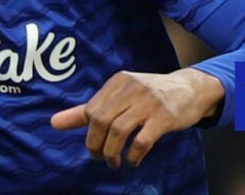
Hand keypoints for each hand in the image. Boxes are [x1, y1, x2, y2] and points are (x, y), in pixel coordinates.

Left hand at [49, 69, 223, 168]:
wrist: (190, 90)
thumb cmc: (150, 96)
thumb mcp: (120, 97)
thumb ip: (87, 110)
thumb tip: (53, 123)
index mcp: (119, 81)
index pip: (92, 110)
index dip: (89, 132)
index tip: (95, 145)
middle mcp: (132, 88)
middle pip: (101, 120)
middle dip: (96, 145)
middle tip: (100, 158)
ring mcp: (149, 102)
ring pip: (119, 131)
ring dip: (112, 153)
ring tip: (114, 162)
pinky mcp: (164, 117)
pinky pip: (141, 141)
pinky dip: (132, 156)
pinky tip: (132, 161)